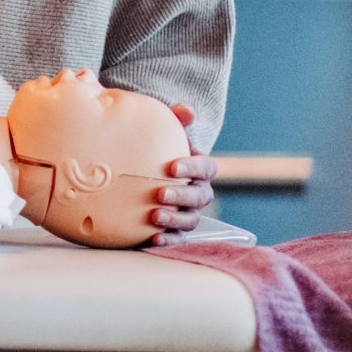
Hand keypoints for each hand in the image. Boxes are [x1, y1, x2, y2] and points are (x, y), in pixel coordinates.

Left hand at [154, 104, 215, 233]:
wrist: (144, 172)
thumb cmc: (157, 150)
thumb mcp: (165, 133)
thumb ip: (175, 120)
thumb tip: (185, 110)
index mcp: (201, 169)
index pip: (206, 168)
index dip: (192, 167)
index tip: (172, 166)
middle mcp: (199, 193)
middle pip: (200, 197)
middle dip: (182, 196)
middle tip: (161, 193)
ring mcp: (188, 213)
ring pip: (190, 220)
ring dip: (174, 219)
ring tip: (154, 216)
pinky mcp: (175, 230)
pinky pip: (177, 239)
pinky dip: (167, 240)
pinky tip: (152, 240)